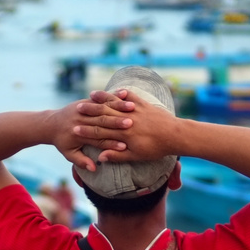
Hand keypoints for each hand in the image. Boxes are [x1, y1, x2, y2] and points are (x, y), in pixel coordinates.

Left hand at [48, 91, 134, 172]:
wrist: (51, 124)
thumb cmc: (62, 141)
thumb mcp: (69, 154)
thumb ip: (81, 161)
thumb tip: (93, 168)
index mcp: (79, 135)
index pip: (99, 140)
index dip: (111, 144)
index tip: (125, 146)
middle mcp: (81, 121)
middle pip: (103, 122)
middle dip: (118, 123)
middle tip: (132, 124)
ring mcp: (83, 109)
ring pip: (103, 108)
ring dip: (118, 107)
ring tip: (132, 108)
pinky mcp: (84, 101)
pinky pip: (100, 99)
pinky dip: (112, 97)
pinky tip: (124, 96)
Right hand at [74, 87, 188, 164]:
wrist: (175, 135)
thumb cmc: (156, 148)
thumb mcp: (136, 156)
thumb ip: (117, 155)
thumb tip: (100, 158)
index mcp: (123, 135)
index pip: (100, 132)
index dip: (86, 131)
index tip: (74, 129)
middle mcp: (127, 120)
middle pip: (103, 115)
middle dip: (89, 111)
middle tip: (76, 109)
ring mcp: (135, 110)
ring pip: (114, 103)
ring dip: (102, 99)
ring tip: (90, 95)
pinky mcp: (143, 104)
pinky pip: (129, 95)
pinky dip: (120, 93)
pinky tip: (113, 90)